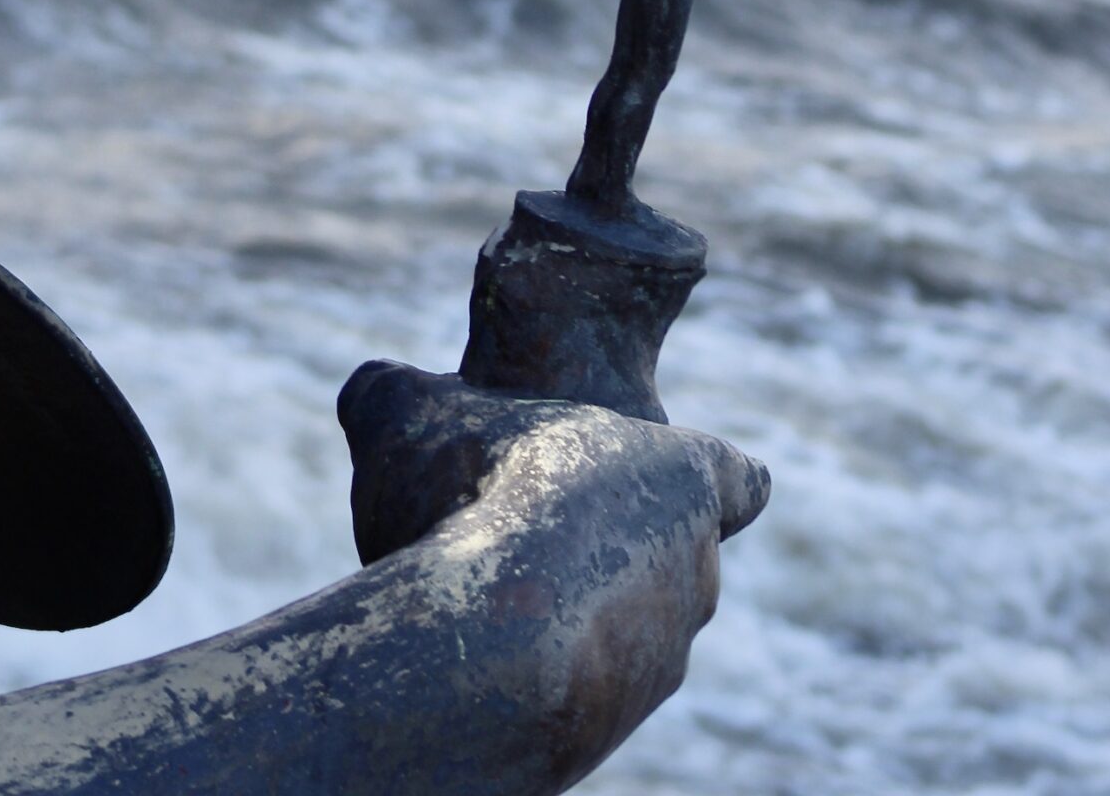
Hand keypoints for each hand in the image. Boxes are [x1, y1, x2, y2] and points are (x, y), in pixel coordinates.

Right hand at [340, 361, 767, 775]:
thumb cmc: (477, 497)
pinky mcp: (618, 721)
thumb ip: (395, 391)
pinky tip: (479, 653)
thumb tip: (368, 388)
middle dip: (599, 541)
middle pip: (669, 550)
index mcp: (680, 476)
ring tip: (486, 598)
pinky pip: (588, 682)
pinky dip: (543, 668)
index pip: (740, 480)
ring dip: (568, 608)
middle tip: (516, 527)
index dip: (712, 479)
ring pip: (626, 622)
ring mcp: (662, 654)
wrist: (499, 643)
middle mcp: (695, 570)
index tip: (664, 478)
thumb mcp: (413, 410)